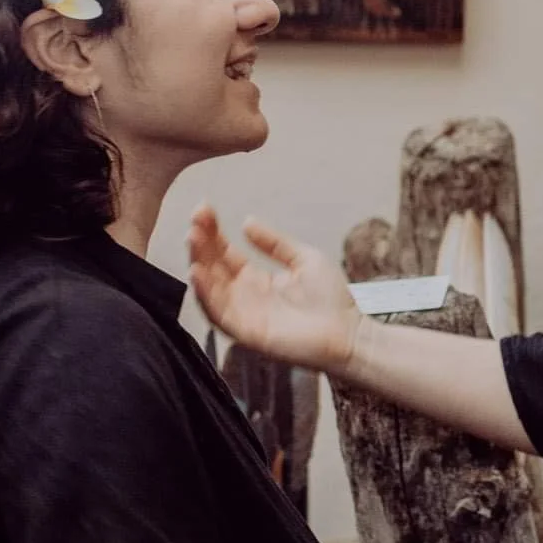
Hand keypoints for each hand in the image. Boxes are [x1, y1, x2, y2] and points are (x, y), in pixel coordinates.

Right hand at [188, 207, 361, 372]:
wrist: (350, 334)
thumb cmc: (332, 300)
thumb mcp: (303, 259)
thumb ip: (275, 243)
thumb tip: (246, 222)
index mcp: (257, 280)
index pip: (225, 253)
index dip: (213, 232)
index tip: (204, 209)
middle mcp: (244, 297)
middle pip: (213, 267)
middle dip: (201, 242)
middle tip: (195, 218)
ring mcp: (244, 315)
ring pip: (210, 288)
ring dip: (198, 262)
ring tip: (192, 237)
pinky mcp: (247, 333)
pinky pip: (218, 314)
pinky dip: (205, 294)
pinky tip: (198, 272)